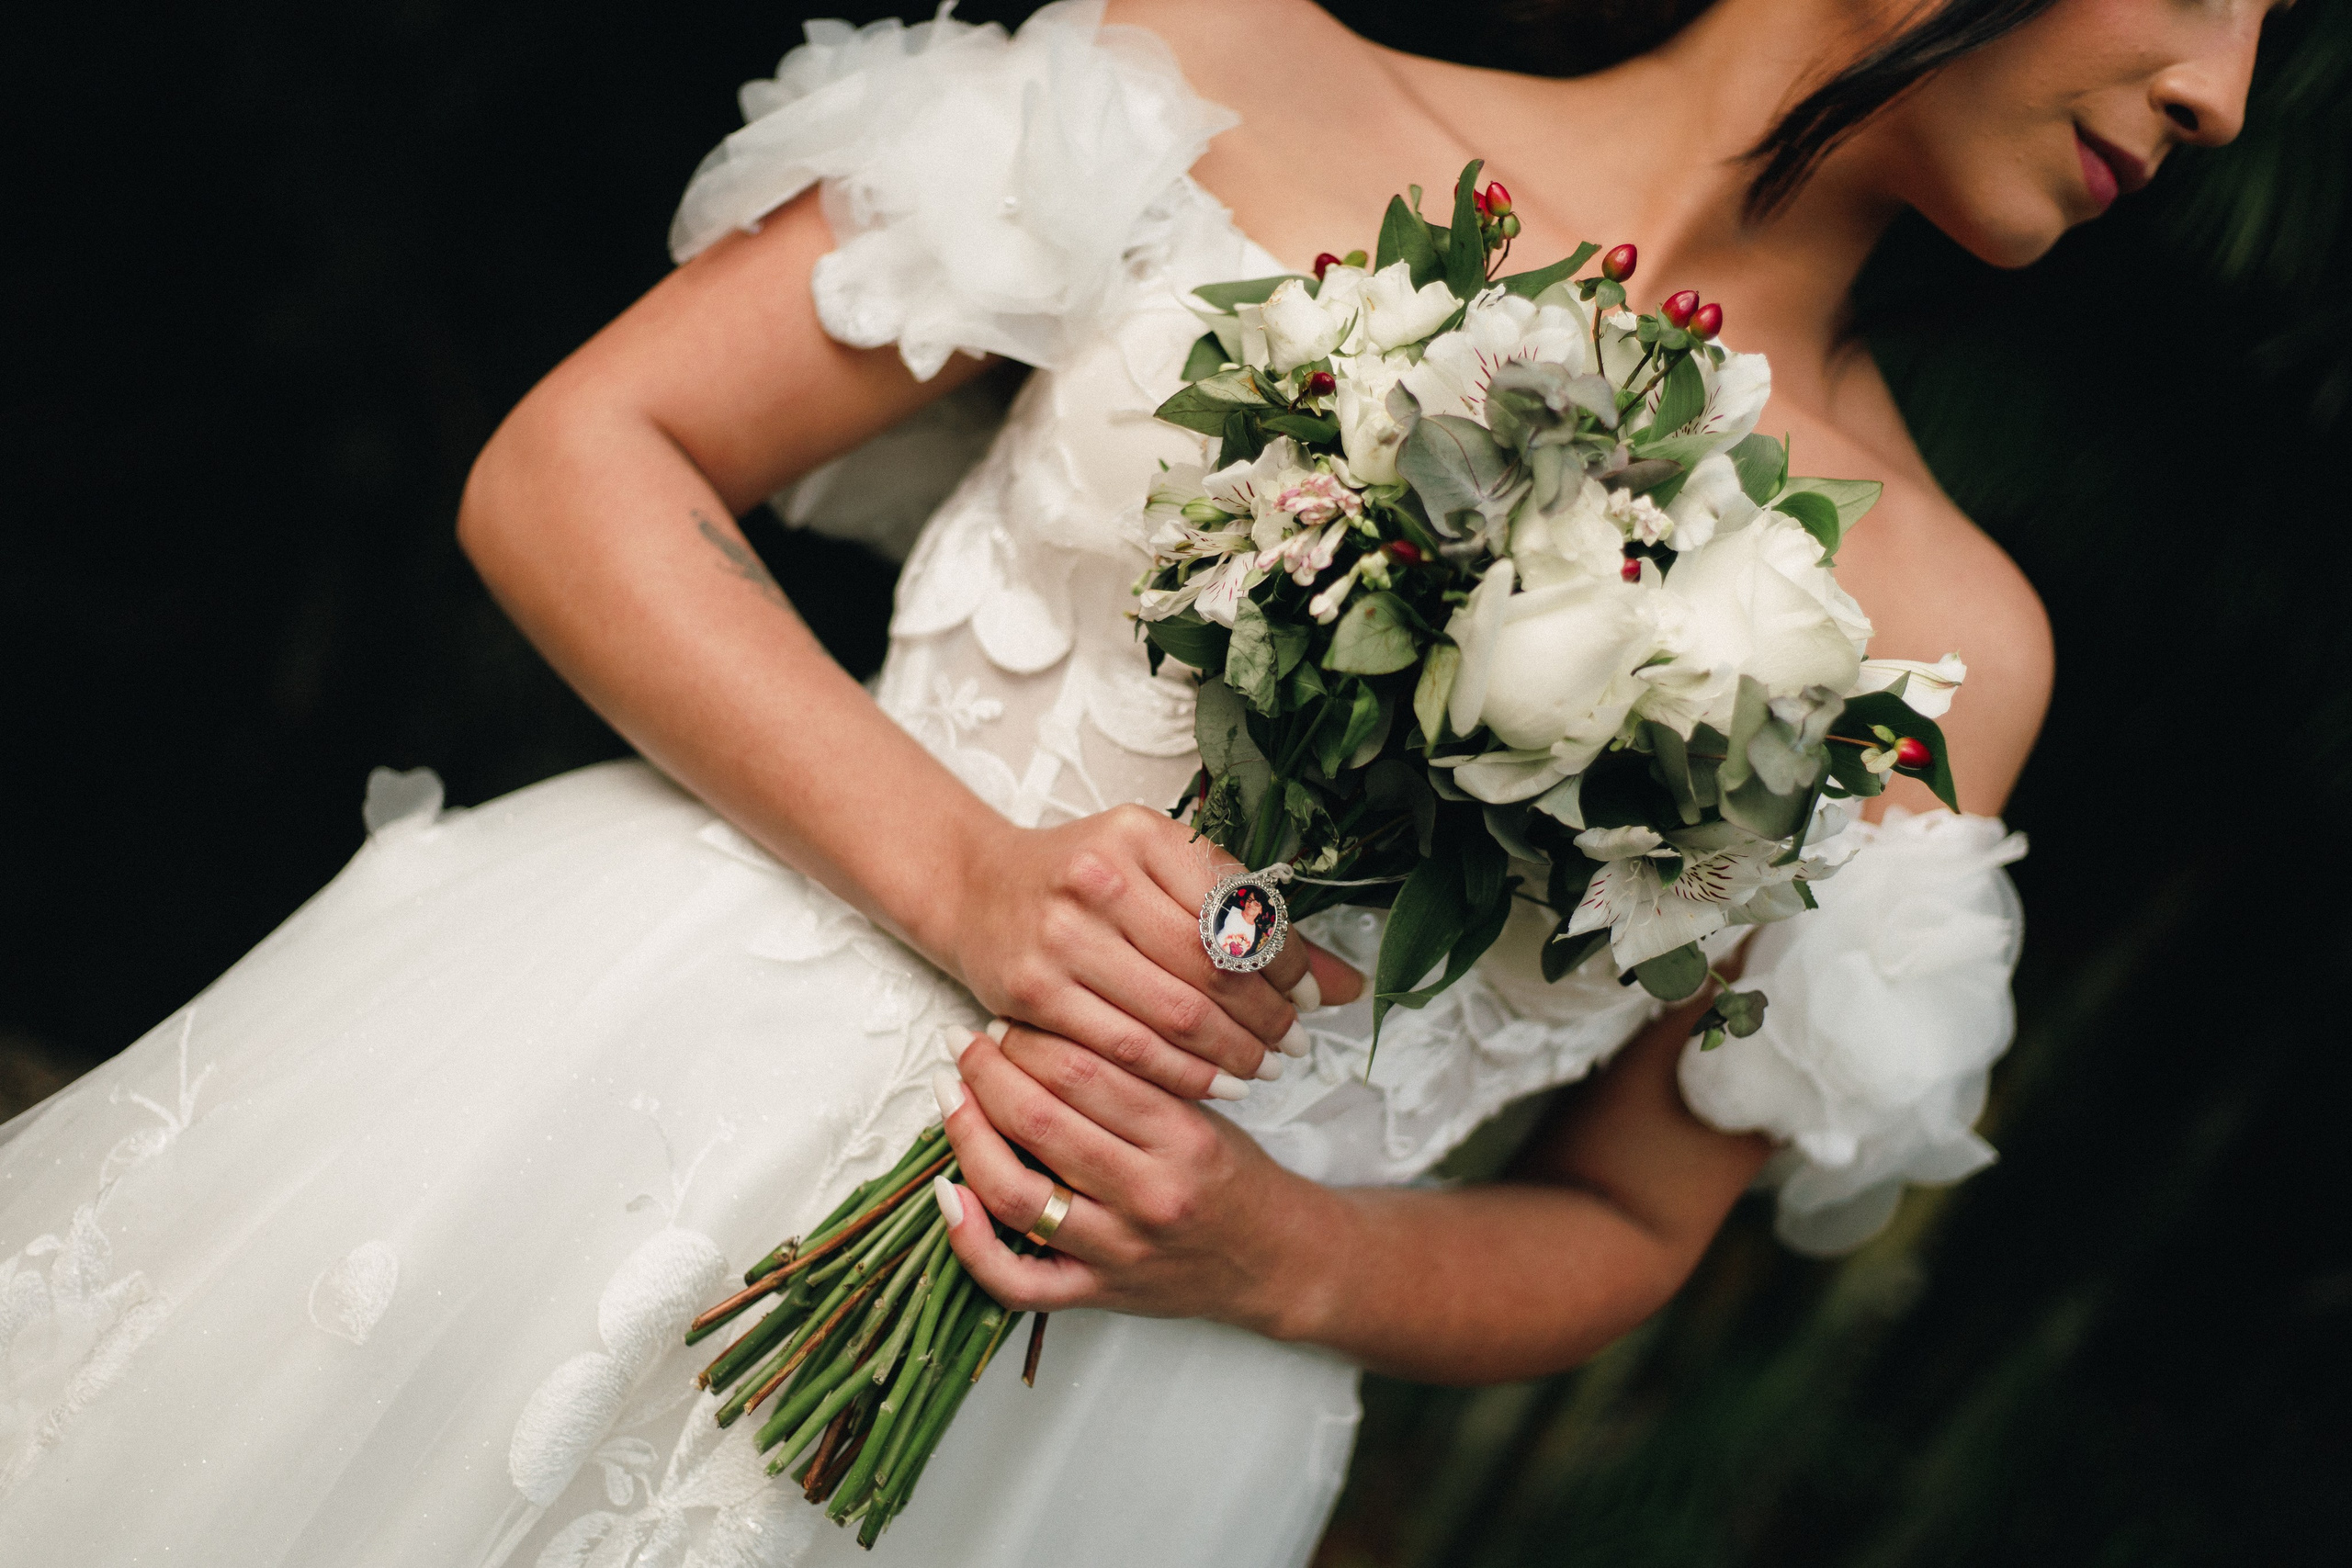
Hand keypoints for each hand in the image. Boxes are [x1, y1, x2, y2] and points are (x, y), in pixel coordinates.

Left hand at [925, 1024, 1340, 1333]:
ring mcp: (1118, 1251)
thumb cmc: (1233, 1176)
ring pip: (1018, 1194)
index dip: (1030, 1038)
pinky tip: (948, 1194)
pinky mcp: (1096, 1295)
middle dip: (989, 1072)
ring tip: (951, 1094)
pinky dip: (971, 1243)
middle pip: (1043, 1122)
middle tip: (964, 1042)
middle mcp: (1149, 1194)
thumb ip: (1140, 1076)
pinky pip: (1017, 1282)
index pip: (1086, 1072)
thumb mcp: (1205, 1112)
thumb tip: (1052, 1028)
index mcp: (1182, 1137)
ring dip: (968, 1135)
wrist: (1275, 1260)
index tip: (1004, 1018)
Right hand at [941, 804, 1361, 1098]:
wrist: (976, 888)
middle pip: (1214, 966)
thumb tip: (1349, 984)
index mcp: (1144, 833)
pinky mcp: (1031, 988)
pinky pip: (1125, 1049)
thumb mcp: (1165, 873)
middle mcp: (1101, 876)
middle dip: (1267, 1018)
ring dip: (1232, 1054)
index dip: (1289, 966)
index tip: (1314, 1001)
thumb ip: (1251, 920)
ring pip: (1174, 1014)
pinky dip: (1179, 1076)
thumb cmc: (1086, 882)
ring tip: (1263, 1071)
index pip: (1241, 911)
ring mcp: (1061, 934)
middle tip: (1296, 1047)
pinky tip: (1212, 1085)